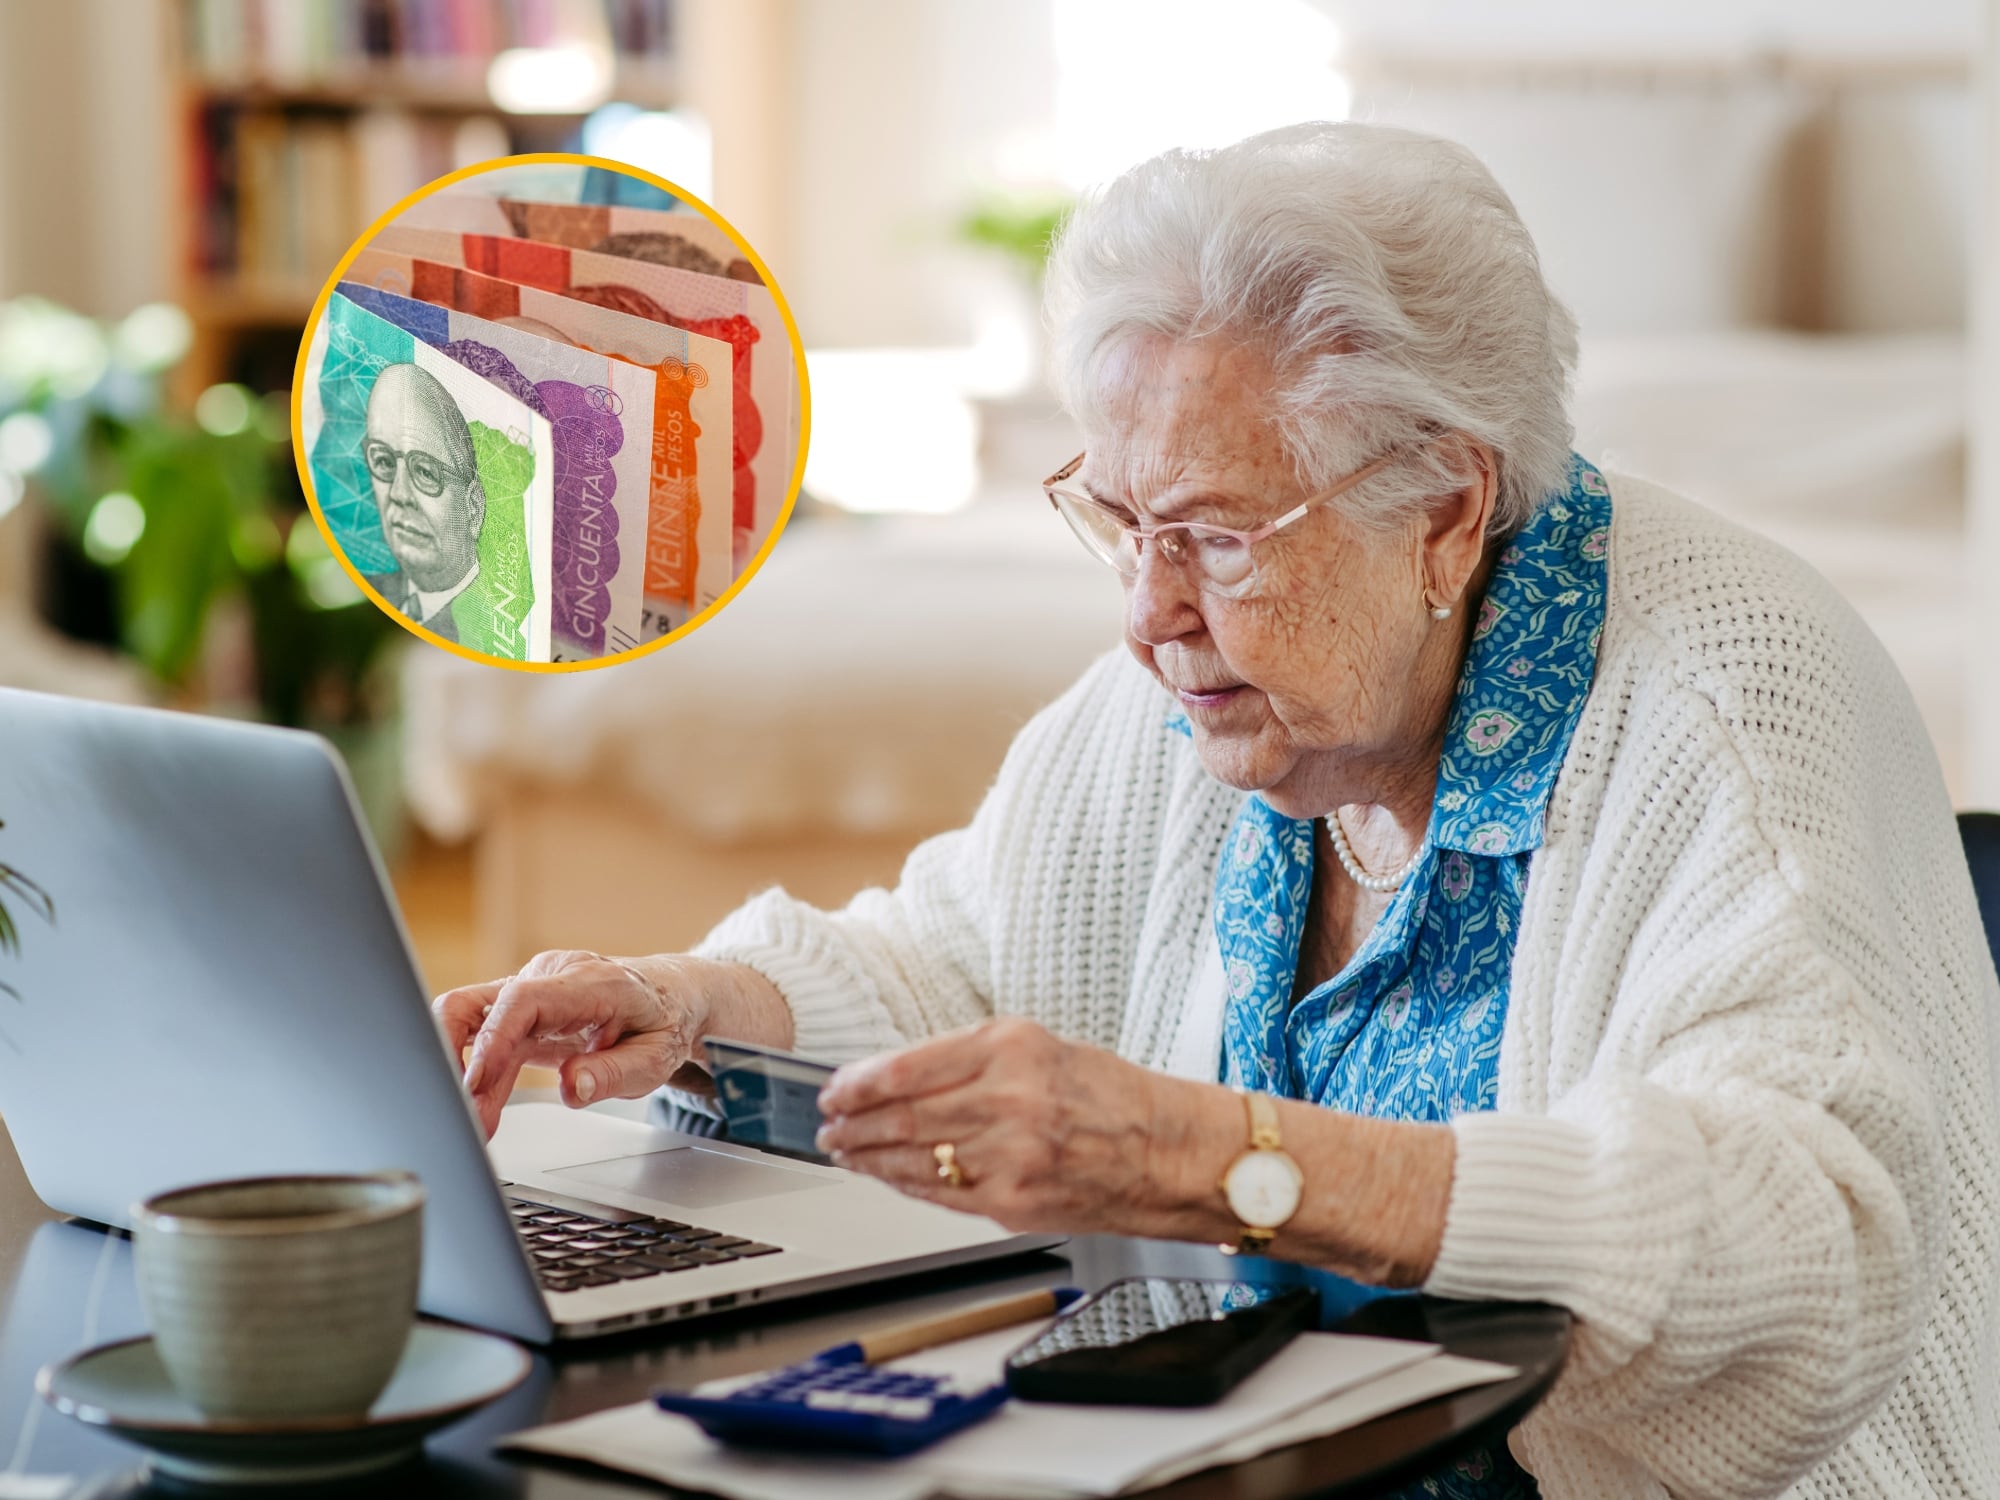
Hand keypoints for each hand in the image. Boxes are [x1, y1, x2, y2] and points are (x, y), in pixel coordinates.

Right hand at [432, 951, 790, 1138]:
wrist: (668, 995)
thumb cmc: (662, 1023)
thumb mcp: (657, 1057)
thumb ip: (614, 1073)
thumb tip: (572, 1088)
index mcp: (590, 983)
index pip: (525, 1000)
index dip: (493, 1040)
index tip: (476, 1083)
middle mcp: (551, 977)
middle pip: (476, 1001)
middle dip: (457, 1060)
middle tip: (468, 1114)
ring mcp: (530, 988)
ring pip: (469, 1020)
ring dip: (464, 1073)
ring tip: (478, 1121)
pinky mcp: (520, 1008)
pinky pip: (482, 1034)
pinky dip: (476, 1072)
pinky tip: (482, 1106)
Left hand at [814, 1016, 1225, 1236]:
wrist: (1167, 1152)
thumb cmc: (1112, 1097)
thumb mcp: (1042, 1048)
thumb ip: (973, 1061)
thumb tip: (902, 1078)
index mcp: (1012, 1048)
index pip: (909, 1067)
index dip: (859, 1082)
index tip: (836, 1089)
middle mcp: (1008, 1099)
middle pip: (903, 1114)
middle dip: (855, 1124)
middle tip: (830, 1125)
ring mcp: (1009, 1155)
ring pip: (915, 1157)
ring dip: (870, 1157)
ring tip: (846, 1152)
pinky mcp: (1012, 1201)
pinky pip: (941, 1193)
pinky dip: (905, 1184)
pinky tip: (887, 1177)